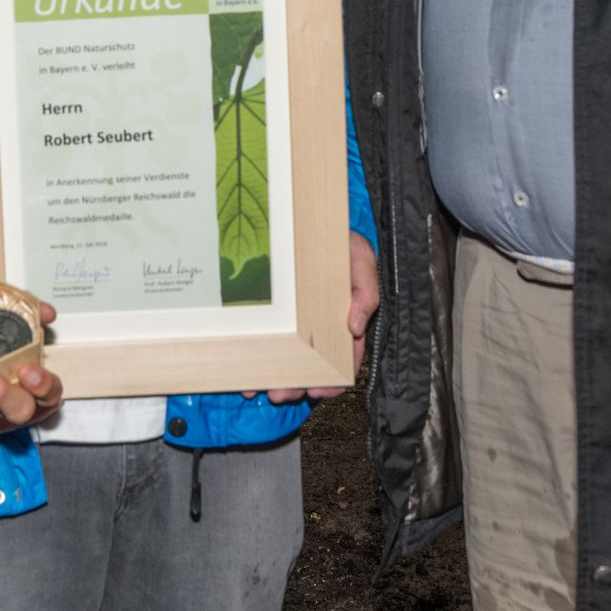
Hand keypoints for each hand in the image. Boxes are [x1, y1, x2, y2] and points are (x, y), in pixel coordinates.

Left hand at [265, 231, 379, 402]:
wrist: (309, 215)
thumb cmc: (339, 239)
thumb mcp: (361, 260)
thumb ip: (366, 293)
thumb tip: (357, 327)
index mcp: (342, 318)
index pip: (344, 357)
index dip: (334, 378)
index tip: (319, 391)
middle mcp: (317, 324)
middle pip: (310, 363)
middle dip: (297, 384)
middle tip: (283, 395)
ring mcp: (293, 320)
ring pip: (286, 357)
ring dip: (275, 377)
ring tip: (262, 390)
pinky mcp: (272, 313)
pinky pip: (263, 339)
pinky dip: (255, 357)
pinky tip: (244, 371)